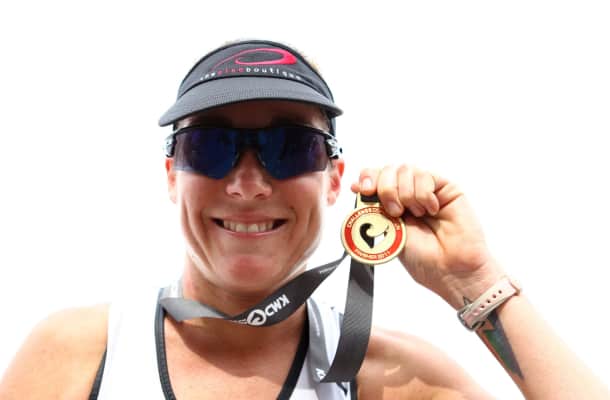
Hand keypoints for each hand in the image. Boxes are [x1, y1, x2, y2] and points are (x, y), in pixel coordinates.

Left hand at [351, 164, 504, 308]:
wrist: (451, 270)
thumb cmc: (424, 259)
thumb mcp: (390, 234)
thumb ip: (375, 211)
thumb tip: (358, 189)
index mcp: (391, 205)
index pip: (374, 178)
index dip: (367, 179)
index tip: (362, 190)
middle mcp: (407, 195)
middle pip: (387, 170)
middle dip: (385, 189)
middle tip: (395, 212)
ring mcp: (426, 190)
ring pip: (405, 170)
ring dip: (406, 194)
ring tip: (417, 214)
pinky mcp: (445, 187)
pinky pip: (425, 176)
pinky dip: (424, 194)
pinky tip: (432, 210)